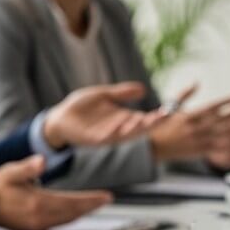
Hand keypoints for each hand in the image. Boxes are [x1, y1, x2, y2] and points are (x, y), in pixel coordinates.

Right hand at [0, 155, 112, 229]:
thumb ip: (27, 167)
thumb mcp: (11, 172)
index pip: (71, 202)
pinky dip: (72, 218)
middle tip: (106, 200)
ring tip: (96, 205)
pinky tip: (77, 213)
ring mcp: (38, 226)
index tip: (106, 197)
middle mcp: (40, 218)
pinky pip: (59, 224)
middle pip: (73, 213)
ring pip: (68, 220)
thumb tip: (41, 162)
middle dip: (92, 207)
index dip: (91, 200)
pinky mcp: (35, 229)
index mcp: (37, 203)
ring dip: (83, 213)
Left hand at [43, 82, 168, 148]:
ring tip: (145, 119)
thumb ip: (121, 93)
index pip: (144, 119)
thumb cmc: (81, 107)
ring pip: (125, 135)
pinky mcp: (92, 139)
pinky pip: (106, 137)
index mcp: (123, 119)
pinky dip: (114, 132)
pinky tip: (121, 125)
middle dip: (151, 124)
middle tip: (163, 117)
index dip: (156, 117)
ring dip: (135, 129)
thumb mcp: (104, 95)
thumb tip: (143, 89)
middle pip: (139, 129)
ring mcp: (106, 135)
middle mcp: (118, 129)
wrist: (60, 117)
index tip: (169, 111)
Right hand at [150, 93, 229, 163]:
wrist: (153, 146)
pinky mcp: (199, 150)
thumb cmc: (162, 125)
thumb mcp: (172, 106)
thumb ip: (185, 94)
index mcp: (191, 115)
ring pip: (224, 132)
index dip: (227, 101)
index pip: (213, 106)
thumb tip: (197, 82)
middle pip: (223, 117)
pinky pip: (217, 148)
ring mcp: (199, 139)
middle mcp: (197, 126)